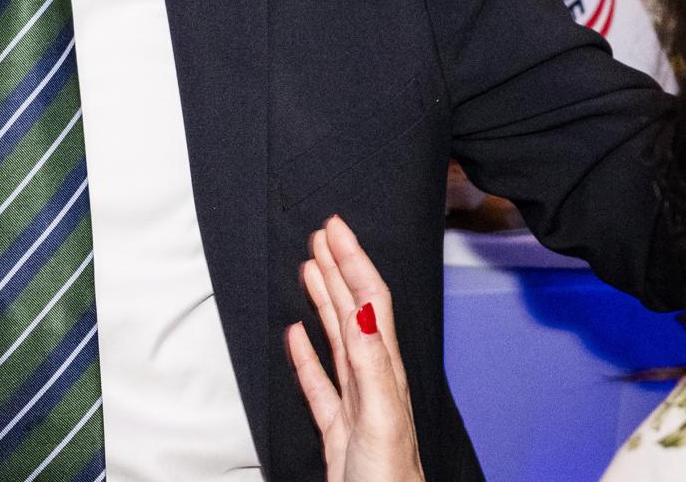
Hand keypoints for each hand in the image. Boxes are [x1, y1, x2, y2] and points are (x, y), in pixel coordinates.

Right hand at [288, 216, 425, 481]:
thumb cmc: (390, 477)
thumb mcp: (380, 416)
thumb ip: (371, 364)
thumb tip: (360, 312)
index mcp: (384, 370)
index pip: (370, 301)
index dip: (354, 261)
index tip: (336, 228)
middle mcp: (372, 378)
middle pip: (354, 309)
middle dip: (339, 267)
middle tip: (323, 234)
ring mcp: (354, 400)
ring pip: (338, 336)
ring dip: (325, 298)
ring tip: (311, 267)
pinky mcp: (337, 425)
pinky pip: (319, 378)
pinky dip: (306, 352)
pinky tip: (296, 336)